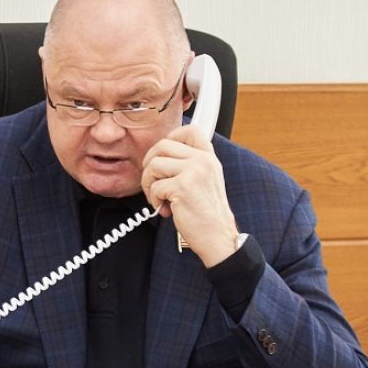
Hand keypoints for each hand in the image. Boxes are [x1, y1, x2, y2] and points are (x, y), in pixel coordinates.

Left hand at [140, 124, 238, 267]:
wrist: (217, 237)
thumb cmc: (206, 213)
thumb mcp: (204, 180)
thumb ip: (188, 165)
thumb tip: (158, 157)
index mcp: (208, 157)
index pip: (188, 130)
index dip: (169, 139)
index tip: (163, 156)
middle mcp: (203, 160)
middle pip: (162, 145)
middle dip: (149, 165)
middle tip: (153, 182)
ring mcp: (193, 171)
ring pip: (154, 164)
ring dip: (149, 184)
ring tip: (159, 198)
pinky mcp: (182, 187)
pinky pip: (155, 186)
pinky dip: (154, 200)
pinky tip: (166, 209)